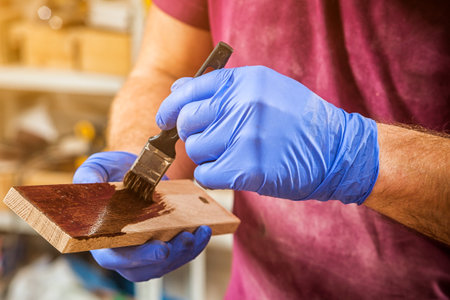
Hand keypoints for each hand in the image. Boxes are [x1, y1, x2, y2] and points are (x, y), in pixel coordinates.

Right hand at [73, 151, 211, 280]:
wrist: (133, 168)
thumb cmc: (111, 171)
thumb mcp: (97, 168)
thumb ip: (90, 177)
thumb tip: (88, 185)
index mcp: (102, 236)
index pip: (114, 258)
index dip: (136, 258)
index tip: (160, 250)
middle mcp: (122, 249)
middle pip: (143, 268)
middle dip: (168, 258)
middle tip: (186, 239)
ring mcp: (143, 249)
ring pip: (164, 264)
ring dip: (185, 253)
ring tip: (200, 232)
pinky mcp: (162, 243)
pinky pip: (178, 254)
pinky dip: (194, 245)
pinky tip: (204, 230)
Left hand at [156, 66, 378, 203]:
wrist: (336, 149)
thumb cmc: (299, 121)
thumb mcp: (265, 90)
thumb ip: (222, 89)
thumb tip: (179, 92)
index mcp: (246, 82)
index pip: (190, 90)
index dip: (171, 107)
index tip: (164, 120)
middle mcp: (243, 105)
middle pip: (188, 122)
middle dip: (192, 134)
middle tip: (210, 141)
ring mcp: (245, 136)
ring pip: (196, 150)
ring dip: (208, 156)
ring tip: (233, 155)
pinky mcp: (248, 168)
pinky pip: (205, 175)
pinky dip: (213, 176)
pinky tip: (233, 171)